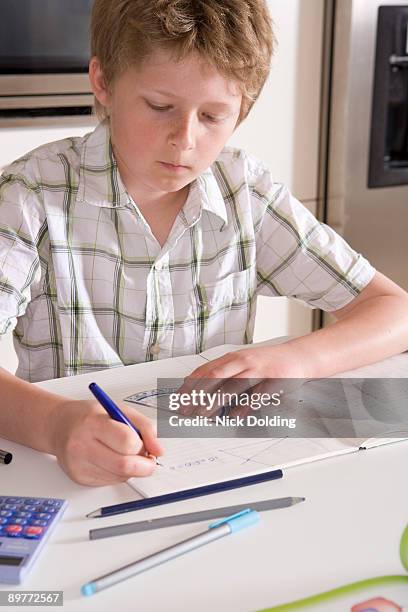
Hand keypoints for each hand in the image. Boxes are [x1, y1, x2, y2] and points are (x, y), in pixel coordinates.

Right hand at [50, 399, 163, 485]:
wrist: (59, 426)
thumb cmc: (89, 416)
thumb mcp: (119, 409)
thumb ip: (144, 427)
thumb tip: (159, 450)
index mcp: (93, 423)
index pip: (127, 442)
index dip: (142, 445)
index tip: (145, 443)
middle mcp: (82, 445)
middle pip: (124, 465)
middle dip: (144, 465)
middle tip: (148, 459)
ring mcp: (79, 465)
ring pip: (120, 477)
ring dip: (131, 469)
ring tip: (124, 453)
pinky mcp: (79, 478)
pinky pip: (111, 482)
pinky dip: (119, 473)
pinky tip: (111, 459)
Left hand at [176, 344, 306, 416]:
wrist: (300, 356)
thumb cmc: (268, 364)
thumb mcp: (244, 364)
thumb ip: (225, 376)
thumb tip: (201, 394)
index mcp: (233, 358)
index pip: (206, 369)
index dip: (190, 384)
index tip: (178, 399)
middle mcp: (244, 361)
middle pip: (215, 376)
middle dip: (197, 393)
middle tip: (185, 409)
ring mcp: (259, 370)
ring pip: (233, 385)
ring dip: (215, 400)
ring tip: (203, 414)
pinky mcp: (274, 381)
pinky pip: (257, 395)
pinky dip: (244, 406)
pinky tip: (234, 416)